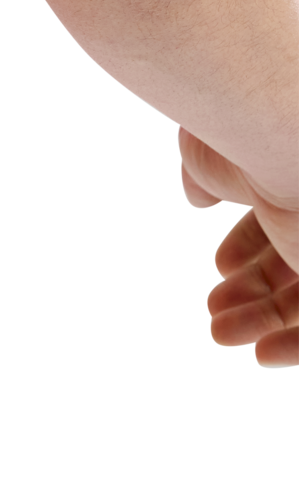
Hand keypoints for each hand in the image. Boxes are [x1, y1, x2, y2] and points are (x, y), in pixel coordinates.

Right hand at [179, 129, 298, 366]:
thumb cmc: (242, 131)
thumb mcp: (205, 154)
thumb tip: (197, 193)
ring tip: (222, 333)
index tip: (221, 265)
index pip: (280, 216)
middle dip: (252, 288)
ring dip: (264, 318)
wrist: (281, 138)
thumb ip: (203, 176)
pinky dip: (297, 343)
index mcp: (289, 171)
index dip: (248, 245)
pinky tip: (263, 353)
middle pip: (293, 258)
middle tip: (216, 306)